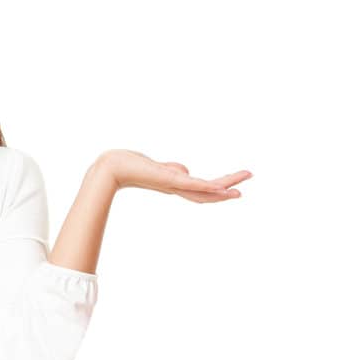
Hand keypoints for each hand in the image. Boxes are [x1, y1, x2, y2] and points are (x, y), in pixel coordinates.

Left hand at [98, 150, 251, 202]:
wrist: (114, 168)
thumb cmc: (132, 166)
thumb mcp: (159, 167)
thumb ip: (174, 169)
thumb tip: (187, 171)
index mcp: (175, 185)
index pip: (201, 190)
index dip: (218, 191)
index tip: (233, 189)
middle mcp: (176, 188)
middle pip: (207, 193)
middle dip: (227, 190)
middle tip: (245, 188)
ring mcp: (174, 185)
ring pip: (204, 190)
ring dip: (224, 188)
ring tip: (241, 188)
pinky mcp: (170, 180)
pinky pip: (193, 185)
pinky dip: (208, 187)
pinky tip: (222, 188)